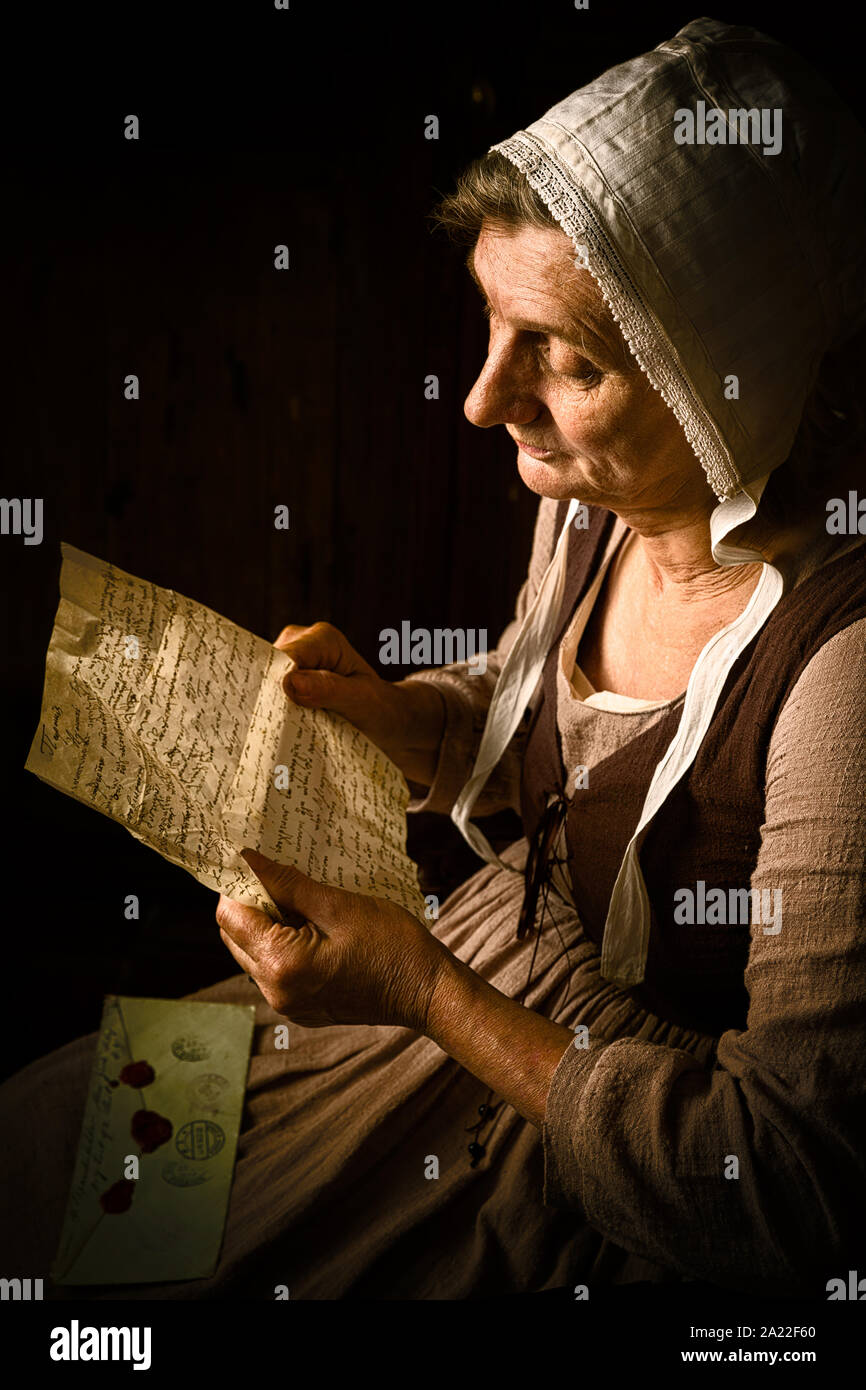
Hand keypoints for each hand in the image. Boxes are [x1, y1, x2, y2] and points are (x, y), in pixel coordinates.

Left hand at [216, 849, 451, 1031]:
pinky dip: (281, 944)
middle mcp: (275, 991)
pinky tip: (309, 926)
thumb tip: (250, 860)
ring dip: (266, 924)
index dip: (238, 884)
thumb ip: (288, 885)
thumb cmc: (393, 945)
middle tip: (280, 877)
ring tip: (300, 901)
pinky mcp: (300, 1007)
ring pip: (252, 953)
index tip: (256, 860)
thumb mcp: (339, 905)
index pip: (230, 917)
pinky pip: (273, 969)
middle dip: (250, 903)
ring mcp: (287, 1004)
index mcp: (282, 965)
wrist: (426, 991)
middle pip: (235, 937)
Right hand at [274, 621, 444, 782]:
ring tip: (286, 733)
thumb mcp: (360, 701)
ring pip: (265, 683)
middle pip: (269, 669)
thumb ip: (328, 689)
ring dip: (271, 709)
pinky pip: (269, 693)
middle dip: (271, 699)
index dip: (276, 687)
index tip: (280, 717)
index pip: (284, 659)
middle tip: (283, 731)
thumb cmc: (380, 709)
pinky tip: (283, 730)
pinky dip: (274, 712)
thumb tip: (289, 682)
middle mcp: (303, 641)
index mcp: (322, 638)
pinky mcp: (287, 677)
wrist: (388, 721)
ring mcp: (292, 660)